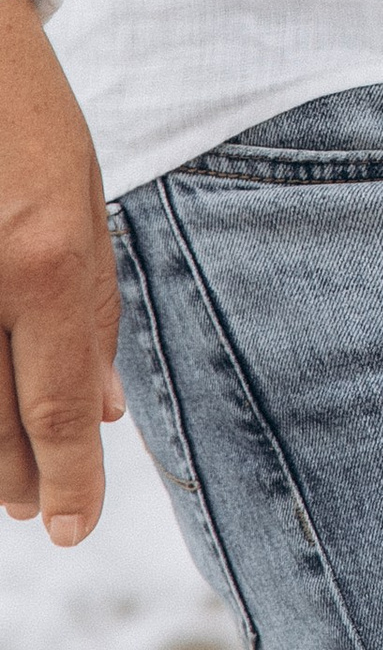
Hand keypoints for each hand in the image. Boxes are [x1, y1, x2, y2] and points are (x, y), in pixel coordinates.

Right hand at [0, 0, 123, 542]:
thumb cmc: (26, 120)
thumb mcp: (83, 205)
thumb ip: (92, 311)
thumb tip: (104, 409)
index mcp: (42, 260)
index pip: (56, 404)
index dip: (68, 477)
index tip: (72, 529)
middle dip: (21, 475)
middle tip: (41, 510)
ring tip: (10, 486)